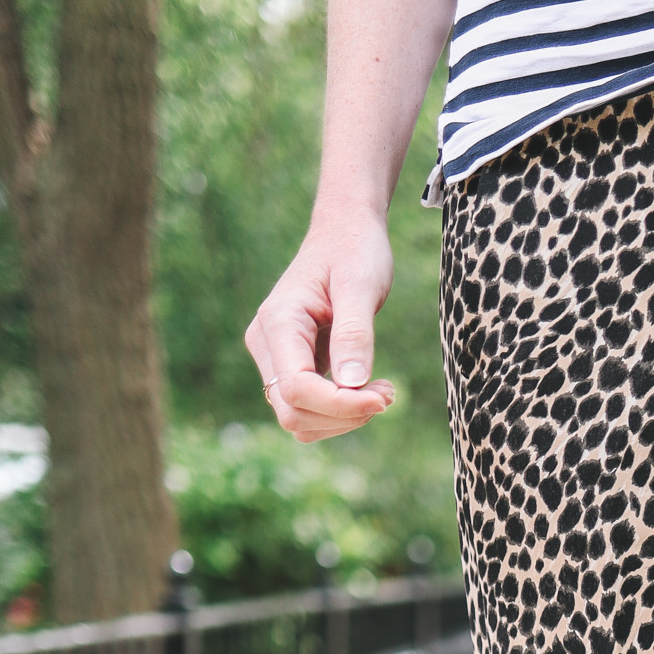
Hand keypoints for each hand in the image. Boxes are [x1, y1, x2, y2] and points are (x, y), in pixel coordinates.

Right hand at [244, 207, 396, 442]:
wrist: (344, 233)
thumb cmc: (354, 251)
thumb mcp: (361, 284)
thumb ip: (354, 333)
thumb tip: (352, 384)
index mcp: (278, 322)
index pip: (297, 388)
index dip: (341, 405)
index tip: (384, 396)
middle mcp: (267, 344)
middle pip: (292, 412)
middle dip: (343, 416)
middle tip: (387, 394)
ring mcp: (275, 358)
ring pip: (298, 419)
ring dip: (343, 419)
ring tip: (382, 392)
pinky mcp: (292, 366)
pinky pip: (308, 409)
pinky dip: (340, 412)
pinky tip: (369, 390)